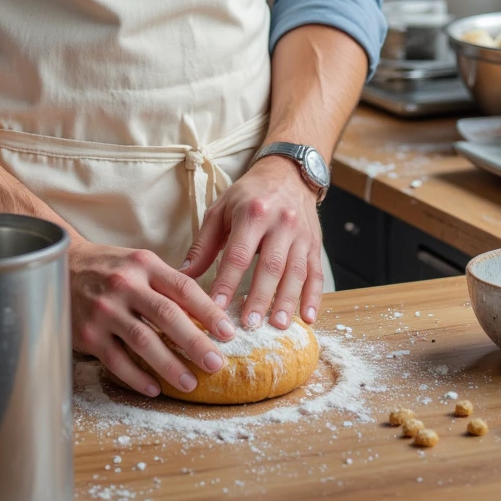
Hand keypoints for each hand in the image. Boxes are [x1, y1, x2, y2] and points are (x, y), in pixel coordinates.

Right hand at [68, 240, 237, 397]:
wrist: (61, 268)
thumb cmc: (109, 268)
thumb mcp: (139, 264)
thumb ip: (167, 284)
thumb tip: (206, 313)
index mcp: (144, 264)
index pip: (183, 288)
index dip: (209, 311)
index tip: (228, 332)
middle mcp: (125, 285)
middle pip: (167, 316)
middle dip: (196, 343)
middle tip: (217, 363)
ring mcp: (105, 310)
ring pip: (143, 341)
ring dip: (170, 365)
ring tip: (191, 383)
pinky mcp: (89, 334)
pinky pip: (117, 361)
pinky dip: (137, 377)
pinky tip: (154, 388)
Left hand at [179, 155, 323, 330]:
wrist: (288, 174)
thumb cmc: (248, 195)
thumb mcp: (221, 210)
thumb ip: (203, 244)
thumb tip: (183, 276)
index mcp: (253, 213)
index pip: (238, 253)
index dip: (227, 281)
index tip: (217, 307)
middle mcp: (281, 222)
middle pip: (271, 265)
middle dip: (260, 297)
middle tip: (249, 324)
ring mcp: (301, 235)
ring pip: (296, 272)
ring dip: (287, 301)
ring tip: (278, 326)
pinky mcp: (315, 244)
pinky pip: (316, 273)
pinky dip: (314, 297)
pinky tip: (308, 318)